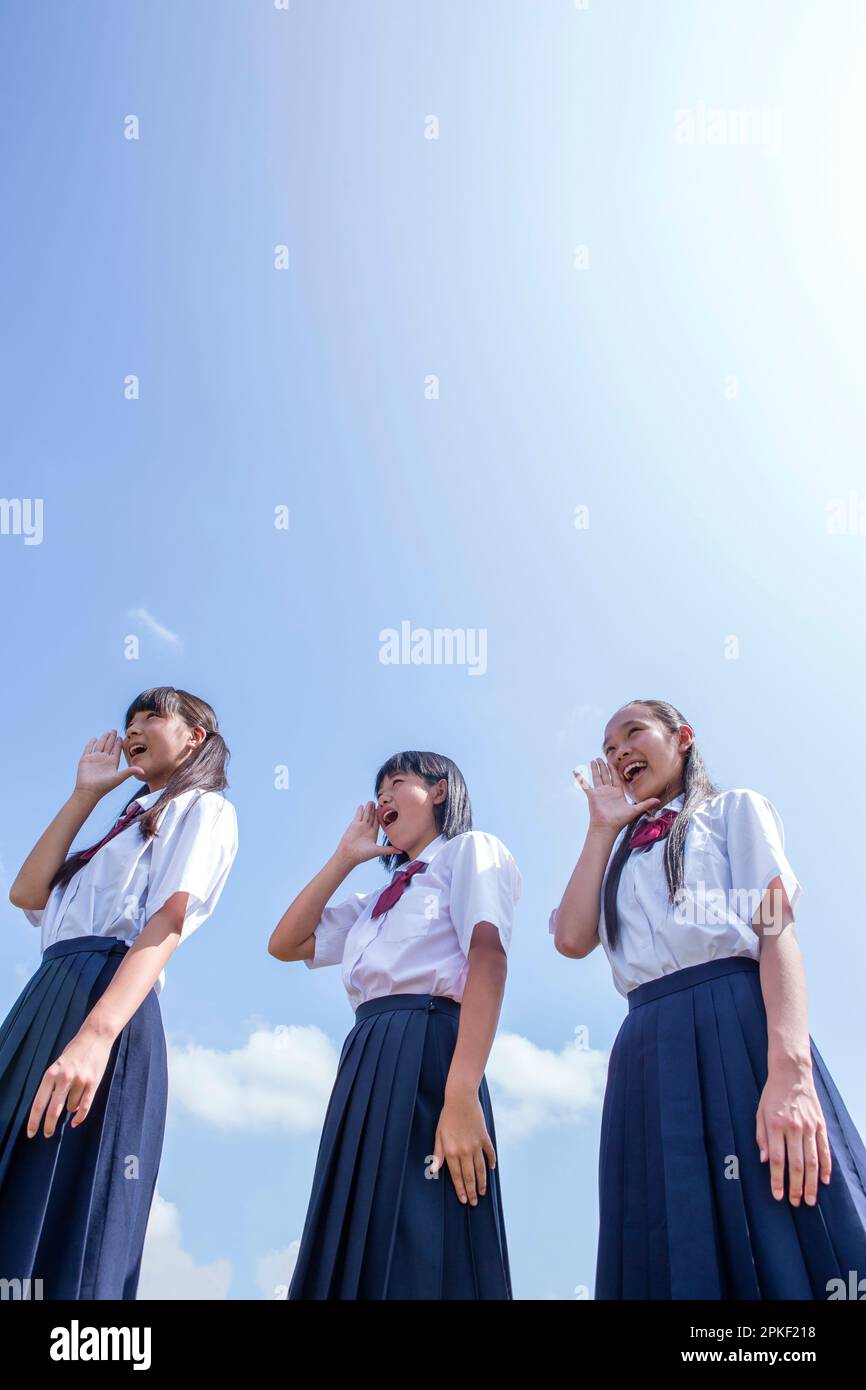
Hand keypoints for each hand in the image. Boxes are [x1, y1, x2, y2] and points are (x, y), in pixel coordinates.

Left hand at [26, 1026, 115, 1138]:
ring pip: (71, 1107)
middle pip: (53, 1110)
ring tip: (73, 1093)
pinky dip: (80, 1116)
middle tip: (47, 1134)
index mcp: (51, 1073)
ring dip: (70, 1108)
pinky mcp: (93, 1083)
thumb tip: (57, 1109)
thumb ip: (54, 1085)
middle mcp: (64, 1078)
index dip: (34, 1121)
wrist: (95, 1036)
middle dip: (49, 1126)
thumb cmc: (74, 1052)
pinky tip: (75, 1121)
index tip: (31, 1133)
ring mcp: (80, 1081)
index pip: (39, 1103)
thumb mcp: (58, 1065)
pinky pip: (85, 1106)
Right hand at [75, 730, 143, 799]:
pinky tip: (94, 738)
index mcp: (112, 763)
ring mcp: (94, 759)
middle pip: (109, 746)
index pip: (116, 751)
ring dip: (103, 739)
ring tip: (107, 732)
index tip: (121, 737)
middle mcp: (104, 760)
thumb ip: (130, 772)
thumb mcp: (119, 777)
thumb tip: (144, 771)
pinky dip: (91, 743)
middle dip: (112, 738)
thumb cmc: (104, 786)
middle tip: (115, 730)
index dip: (119, 744)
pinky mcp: (85, 759)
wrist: (89, 791)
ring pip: (100, 746)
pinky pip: (88, 749)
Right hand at [334, 802, 393, 867]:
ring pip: (366, 815)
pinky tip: (362, 805)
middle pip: (372, 817)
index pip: (378, 823)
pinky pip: (358, 816)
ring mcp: (360, 826)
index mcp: (373, 834)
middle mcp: (367, 829)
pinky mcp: (354, 825)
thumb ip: (389, 849)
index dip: (381, 816)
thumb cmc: (363, 855)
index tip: (386, 810)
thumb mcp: (378, 851)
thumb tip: (401, 851)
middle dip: (375, 810)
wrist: (349, 855)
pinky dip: (360, 811)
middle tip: (380, 803)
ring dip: (368, 808)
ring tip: (372, 801)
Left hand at [432, 1090, 494, 1205]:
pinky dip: (491, 1161)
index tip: (464, 1200)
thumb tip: (434, 1170)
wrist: (461, 1099)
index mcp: (451, 1151)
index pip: (457, 1175)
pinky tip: (492, 1169)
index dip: (460, 1189)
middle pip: (470, 1175)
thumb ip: (438, 1153)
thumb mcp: (438, 1134)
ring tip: (483, 1192)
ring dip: (482, 1182)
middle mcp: (465, 1151)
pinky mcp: (484, 1137)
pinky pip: (489, 1153)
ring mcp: (476, 1145)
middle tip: (475, 1202)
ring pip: (481, 1168)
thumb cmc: (447, 1116)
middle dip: (472, 1191)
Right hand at [573, 758, 660, 832]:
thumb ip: (645, 803)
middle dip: (603, 766)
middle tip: (600, 758)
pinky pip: (585, 784)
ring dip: (595, 768)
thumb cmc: (620, 820)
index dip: (614, 770)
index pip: (615, 778)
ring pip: (597, 777)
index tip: (611, 762)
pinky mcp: (592, 795)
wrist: (607, 827)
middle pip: (605, 775)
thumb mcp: (635, 810)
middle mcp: (608, 791)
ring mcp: (599, 792)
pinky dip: (580, 778)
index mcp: (617, 793)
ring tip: (593, 760)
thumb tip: (658, 800)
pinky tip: (575, 771)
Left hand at [756, 1061, 831, 1204]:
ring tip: (810, 1199)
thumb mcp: (759, 1113)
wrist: (792, 1073)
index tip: (778, 1196)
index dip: (778, 1180)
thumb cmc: (772, 1095)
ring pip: (812, 1161)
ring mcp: (809, 1126)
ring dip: (812, 1183)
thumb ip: (761, 1137)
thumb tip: (764, 1161)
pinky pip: (824, 1149)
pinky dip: (825, 1166)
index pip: (777, 1159)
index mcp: (775, 1125)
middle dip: (796, 1187)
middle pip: (797, 1164)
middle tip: (797, 1203)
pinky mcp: (820, 1124)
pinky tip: (824, 1180)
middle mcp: (794, 1127)